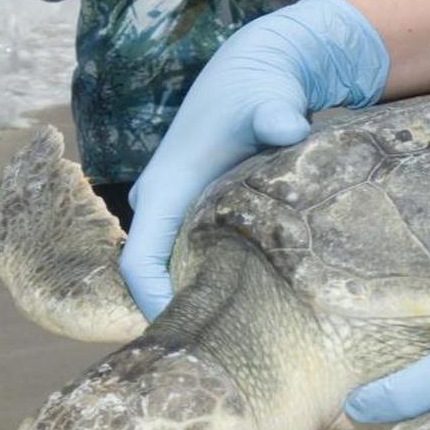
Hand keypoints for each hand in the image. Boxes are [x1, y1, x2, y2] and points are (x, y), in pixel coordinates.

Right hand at [121, 0, 388, 318]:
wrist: (255, 72)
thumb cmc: (257, 88)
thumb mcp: (268, 98)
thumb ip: (276, 114)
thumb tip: (289, 127)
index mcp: (166, 188)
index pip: (140, 262)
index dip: (155, 304)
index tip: (186, 336)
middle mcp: (162, 204)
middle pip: (154, 276)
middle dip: (179, 314)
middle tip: (222, 356)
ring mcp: (177, 211)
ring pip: (173, 270)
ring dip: (195, 300)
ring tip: (237, 340)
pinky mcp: (197, 214)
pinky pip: (191, 259)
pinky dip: (209, 283)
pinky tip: (248, 307)